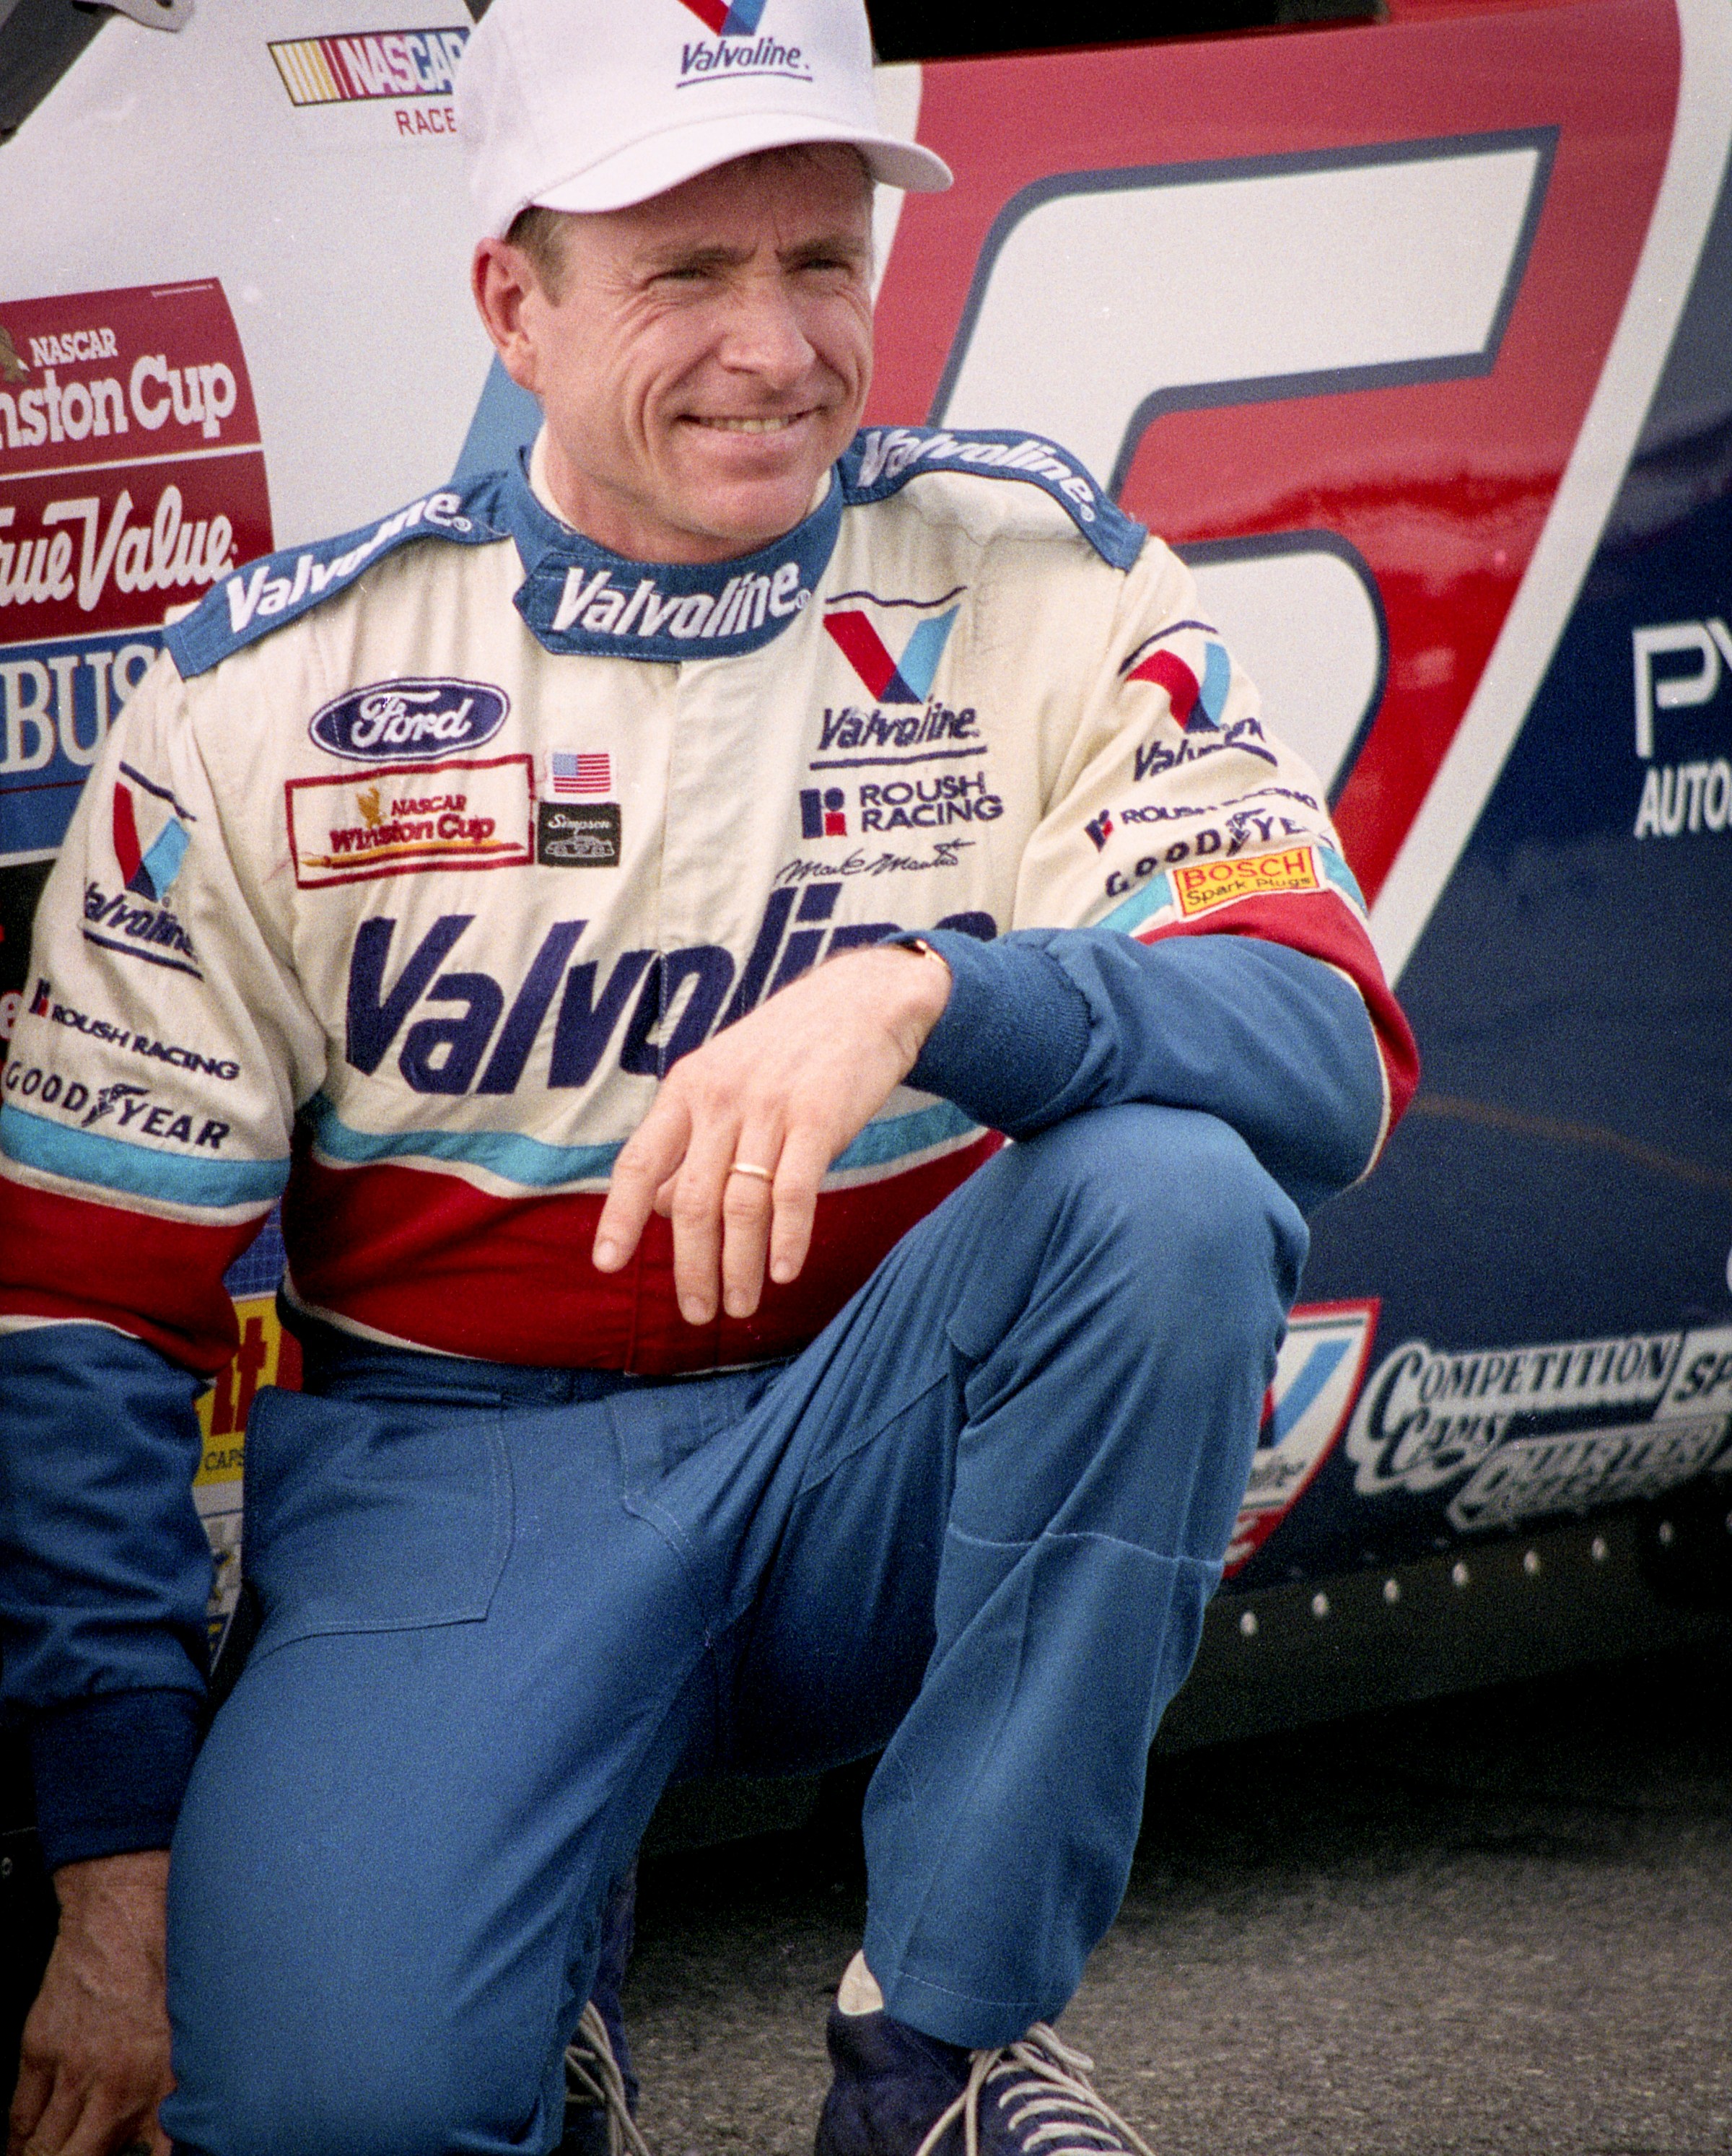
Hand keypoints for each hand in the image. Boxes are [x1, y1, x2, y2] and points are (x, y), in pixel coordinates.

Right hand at [9, 1851, 172, 2155]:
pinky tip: (28, 2146)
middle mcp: (115, 2084)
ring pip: (44, 2148)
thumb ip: (187, 2087)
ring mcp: (73, 2070)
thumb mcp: (199, 2027)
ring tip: (60, 2153)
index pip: (151, 2155)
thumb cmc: (174, 1955)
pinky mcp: (40, 2050)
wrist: (128, 1905)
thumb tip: (189, 2129)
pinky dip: (22, 2138)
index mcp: (163, 2081)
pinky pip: (21, 2117)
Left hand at [593, 942, 950, 1323]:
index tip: (609, 1263)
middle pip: (691, 1200)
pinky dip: (788, 1238)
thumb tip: (659, 1205)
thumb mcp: (725, 1079)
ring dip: (739, 1266)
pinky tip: (784, 1272)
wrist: (863, 999)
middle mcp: (721, 1098)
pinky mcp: (819, 1117)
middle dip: (691, 1266)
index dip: (620, 1217)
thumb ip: (690, 1140)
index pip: (639, 1161)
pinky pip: (794, 1191)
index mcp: (687, 1088)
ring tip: (741, 1306)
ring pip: (741, 1205)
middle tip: (698, 1312)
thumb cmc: (790, 1047)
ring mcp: (769, 1108)